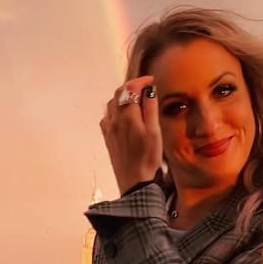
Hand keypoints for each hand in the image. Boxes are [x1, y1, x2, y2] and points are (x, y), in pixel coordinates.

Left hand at [100, 75, 162, 194]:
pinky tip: (124, 115)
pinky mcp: (107, 138)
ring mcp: (109, 129)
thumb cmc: (148, 159)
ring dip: (123, 96)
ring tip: (136, 98)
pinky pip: (107, 116)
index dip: (140, 81)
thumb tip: (148, 90)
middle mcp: (114, 120)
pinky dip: (115, 109)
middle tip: (144, 87)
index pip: (130, 88)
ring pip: (111, 104)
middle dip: (131, 86)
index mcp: (128, 116)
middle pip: (118, 93)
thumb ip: (150, 109)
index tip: (151, 81)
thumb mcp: (154, 132)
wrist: (134, 182)